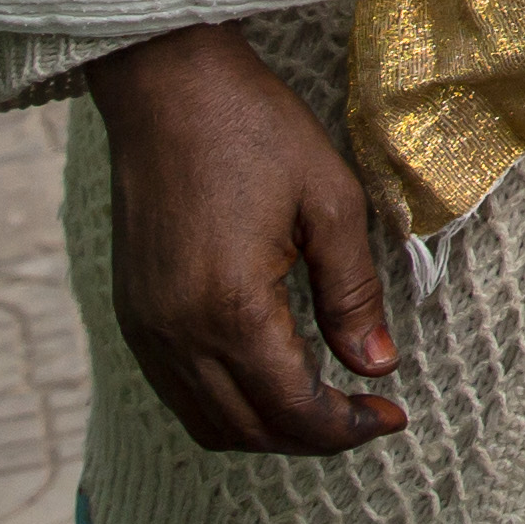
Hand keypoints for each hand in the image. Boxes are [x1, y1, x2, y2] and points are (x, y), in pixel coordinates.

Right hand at [88, 25, 404, 456]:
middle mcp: (177, 333)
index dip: (346, 426)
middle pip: (248, 430)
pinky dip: (227, 406)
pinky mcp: (131, 315)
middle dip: (313, 436)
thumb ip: (353, 292)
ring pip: (208, 423)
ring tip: (325, 404)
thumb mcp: (330, 200)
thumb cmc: (255, 129)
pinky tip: (270, 377)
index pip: (292, 409)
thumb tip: (376, 364)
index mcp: (230, 307)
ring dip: (269, 429)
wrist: (167, 87)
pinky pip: (178, 393)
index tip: (392, 414)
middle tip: (367, 414)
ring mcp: (145, 328)